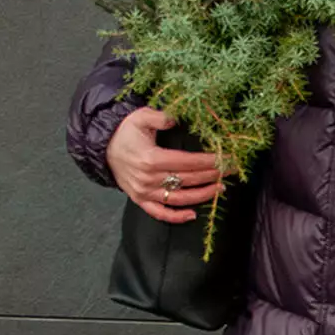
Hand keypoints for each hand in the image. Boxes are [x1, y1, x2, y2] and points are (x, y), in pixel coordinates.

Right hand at [105, 107, 224, 222]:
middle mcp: (149, 178)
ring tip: (220, 188)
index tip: (227, 158)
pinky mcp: (140, 200)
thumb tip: (176, 120)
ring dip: (202, 195)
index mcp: (151, 158)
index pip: (187, 162)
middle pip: (188, 179)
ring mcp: (144, 192)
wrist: (103, 147)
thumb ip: (160, 117)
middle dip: (212, 175)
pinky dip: (175, 217)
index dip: (209, 161)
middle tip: (231, 171)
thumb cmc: (125, 131)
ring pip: (179, 198)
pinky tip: (192, 215)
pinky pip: (159, 213)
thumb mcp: (140, 117)